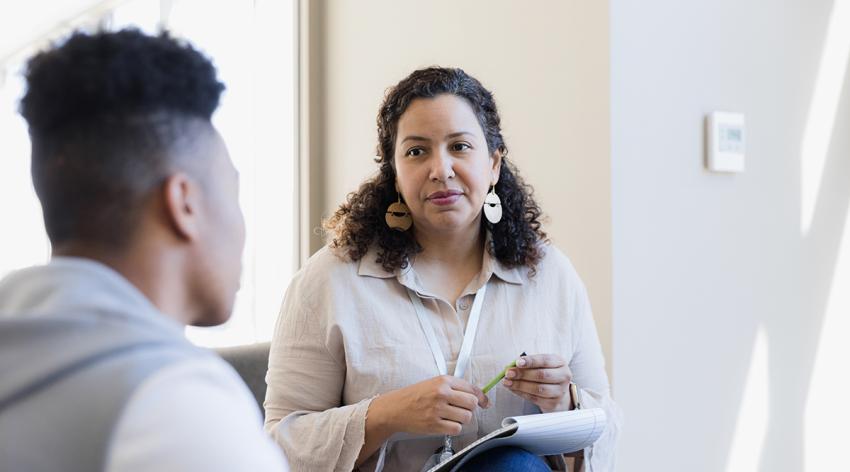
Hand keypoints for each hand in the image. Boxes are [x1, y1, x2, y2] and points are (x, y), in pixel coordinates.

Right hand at [369, 375, 489, 436]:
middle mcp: (442, 393)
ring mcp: (438, 409)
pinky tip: (445, 424)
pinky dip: (454, 428)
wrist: (395, 408)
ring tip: (451, 416)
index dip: (480, 397)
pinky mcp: (434, 424)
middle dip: (470, 408)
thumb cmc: (414, 396)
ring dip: (461, 419)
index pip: (472, 388)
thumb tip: (478, 396)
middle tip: (461, 409)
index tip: (484, 402)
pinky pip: (456, 428)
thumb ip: (454, 387)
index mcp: (443, 380)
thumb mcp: (434, 383)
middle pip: (472, 403)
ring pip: (466, 417)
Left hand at [502, 353, 572, 412]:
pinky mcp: (553, 403)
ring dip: (520, 385)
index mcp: (560, 363)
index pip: (545, 360)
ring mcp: (559, 391)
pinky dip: (521, 393)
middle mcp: (563, 376)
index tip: (517, 362)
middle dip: (522, 374)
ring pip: (538, 389)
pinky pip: (534, 398)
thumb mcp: (541, 364)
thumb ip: (528, 363)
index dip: (531, 361)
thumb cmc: (546, 373)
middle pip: (542, 375)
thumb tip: (512, 366)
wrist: (557, 392)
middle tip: (509, 373)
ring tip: (507, 382)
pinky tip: (513, 389)